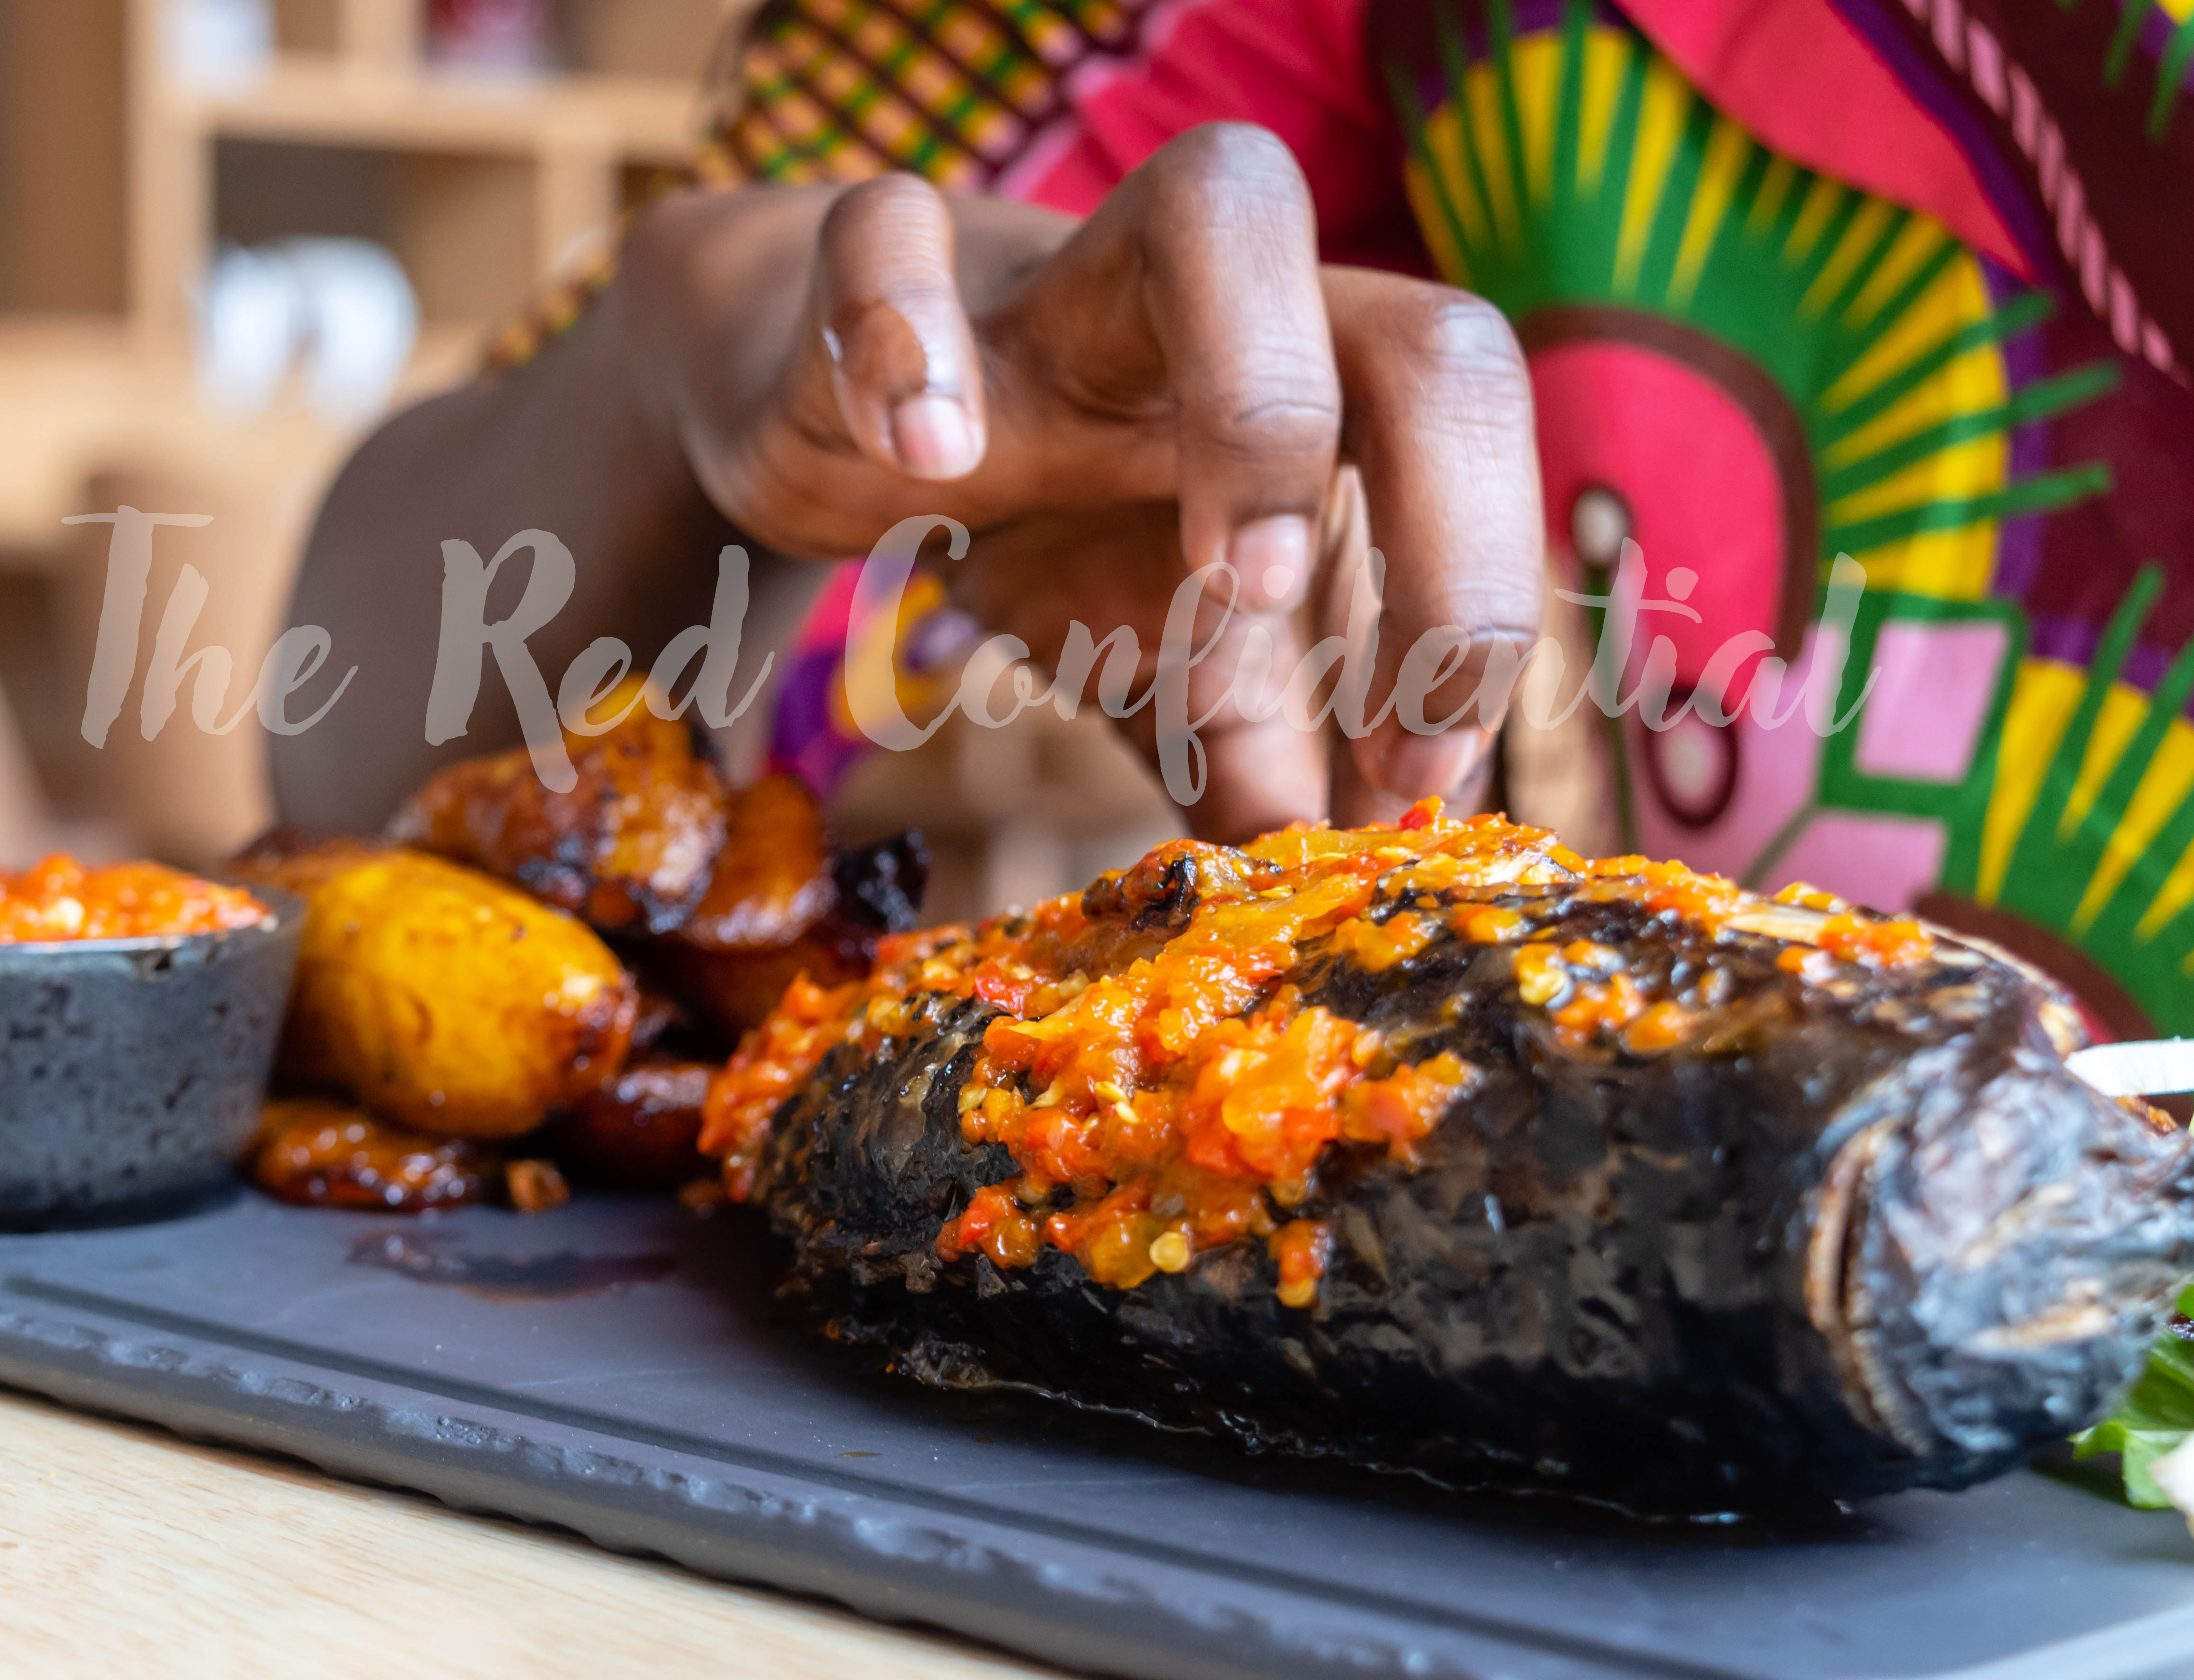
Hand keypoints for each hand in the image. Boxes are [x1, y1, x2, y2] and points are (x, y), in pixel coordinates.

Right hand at [612, 125, 1545, 837]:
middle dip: (1448, 516)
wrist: (829, 402)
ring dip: (1263, 401)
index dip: (1478, 609)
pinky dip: (909, 337)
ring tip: (1234, 587)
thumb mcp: (1158, 662)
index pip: (1475, 461)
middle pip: (1432, 334)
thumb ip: (1250, 763)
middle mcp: (1233, 319)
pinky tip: (926, 461)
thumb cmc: (1049, 526)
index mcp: (1322, 406)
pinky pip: (893, 232)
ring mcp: (1063, 280)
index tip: (1417, 776)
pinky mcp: (878, 266)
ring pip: (1226, 207)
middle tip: (1392, 716)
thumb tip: (1343, 873)